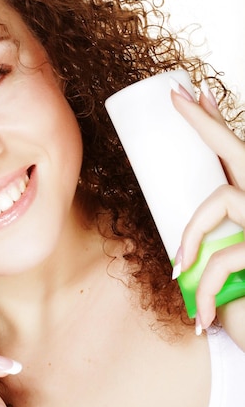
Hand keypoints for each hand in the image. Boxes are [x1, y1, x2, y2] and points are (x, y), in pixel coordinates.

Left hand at [171, 79, 244, 346]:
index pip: (234, 154)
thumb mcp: (227, 265)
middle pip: (236, 151)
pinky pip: (223, 257)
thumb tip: (170, 238)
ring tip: (181, 272)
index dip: (213, 122)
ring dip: (193, 235)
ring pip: (220, 200)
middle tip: (176, 99)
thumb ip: (209, 244)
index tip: (190, 93)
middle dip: (205, 122)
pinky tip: (203, 313)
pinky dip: (206, 288)